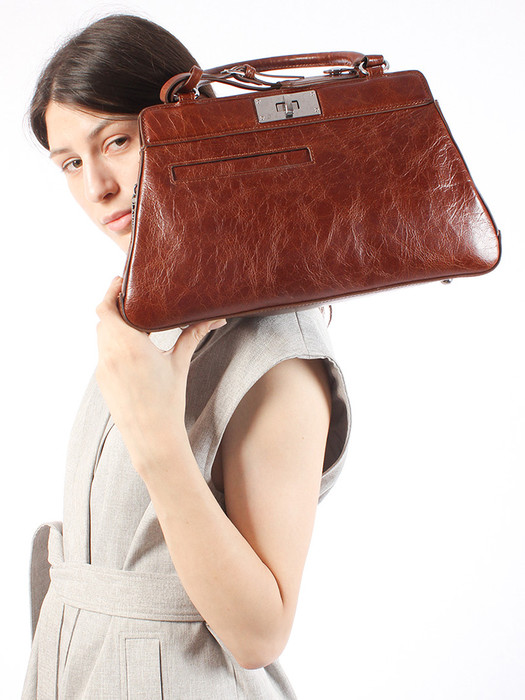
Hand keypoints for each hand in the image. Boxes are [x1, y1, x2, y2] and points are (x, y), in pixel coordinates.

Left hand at [95, 276, 225, 467]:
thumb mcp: (179, 364)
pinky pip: (103, 352)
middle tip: (133, 298)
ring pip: (101, 335)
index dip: (111, 291)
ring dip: (113, 325)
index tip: (123, 281)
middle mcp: (110, 354)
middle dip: (115, 306)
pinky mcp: (103, 380)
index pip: (107, 308)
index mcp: (129, 345)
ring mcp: (103, 368)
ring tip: (133, 320)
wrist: (152, 438)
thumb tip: (214, 318)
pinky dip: (113, 343)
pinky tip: (131, 346)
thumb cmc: (168, 401)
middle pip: (102, 318)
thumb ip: (193, 335)